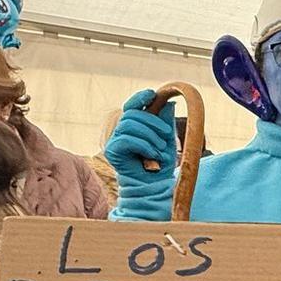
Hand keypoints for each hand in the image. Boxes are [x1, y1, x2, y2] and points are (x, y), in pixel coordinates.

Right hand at [105, 89, 178, 221]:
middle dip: (153, 122)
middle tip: (167, 134)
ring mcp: (115, 140)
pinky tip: (152, 155)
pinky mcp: (112, 151)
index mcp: (134, 126)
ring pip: (129, 125)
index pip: (132, 106)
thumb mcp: (167, 140)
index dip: (140, 98)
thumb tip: (169, 104)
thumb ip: (165, 122)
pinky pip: (126, 139)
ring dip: (150, 136)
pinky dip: (143, 145)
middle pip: (132, 114)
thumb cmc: (160, 163)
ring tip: (160, 150)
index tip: (152, 95)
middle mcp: (121, 130)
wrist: (154, 185)